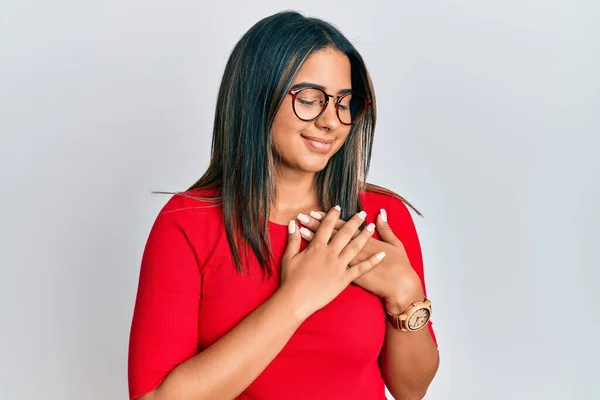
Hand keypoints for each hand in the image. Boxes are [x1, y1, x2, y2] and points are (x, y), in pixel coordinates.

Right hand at [279, 206, 386, 319]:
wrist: (296, 300)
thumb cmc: (290, 280)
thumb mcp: (288, 257)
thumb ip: (292, 239)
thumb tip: (292, 223)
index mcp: (316, 247)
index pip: (326, 226)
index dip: (332, 215)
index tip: (338, 207)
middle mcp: (330, 253)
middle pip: (344, 233)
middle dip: (354, 222)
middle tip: (362, 213)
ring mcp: (338, 266)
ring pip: (355, 247)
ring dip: (365, 236)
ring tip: (372, 226)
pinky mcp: (344, 279)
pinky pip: (361, 269)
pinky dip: (372, 261)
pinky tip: (382, 255)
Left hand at [296, 208, 423, 312]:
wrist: (400, 288)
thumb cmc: (400, 266)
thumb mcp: (396, 244)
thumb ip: (386, 228)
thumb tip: (380, 213)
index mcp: (364, 241)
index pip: (342, 227)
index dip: (328, 219)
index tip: (315, 211)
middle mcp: (353, 251)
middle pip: (331, 235)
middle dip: (317, 224)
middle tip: (303, 215)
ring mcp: (349, 264)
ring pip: (328, 248)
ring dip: (314, 237)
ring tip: (301, 228)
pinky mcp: (348, 277)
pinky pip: (329, 265)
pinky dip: (320, 259)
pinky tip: (308, 251)